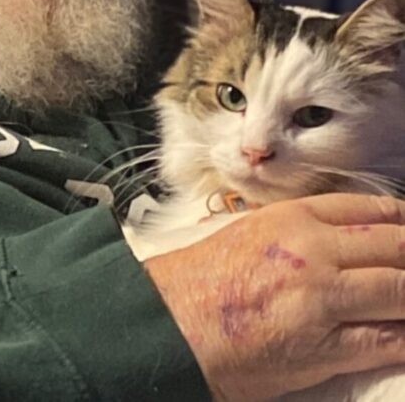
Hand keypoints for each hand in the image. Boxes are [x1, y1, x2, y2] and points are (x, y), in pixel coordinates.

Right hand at [144, 193, 404, 400]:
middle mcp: (313, 249)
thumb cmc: (207, 280)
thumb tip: (351, 242)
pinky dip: (403, 335)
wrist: (173, 322)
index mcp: (294, 217)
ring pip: (399, 289)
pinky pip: (387, 339)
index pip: (372, 210)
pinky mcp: (324, 345)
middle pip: (395, 245)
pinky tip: (403, 333)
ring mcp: (321, 295)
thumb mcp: (255, 232)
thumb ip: (304, 231)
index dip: (404, 222)